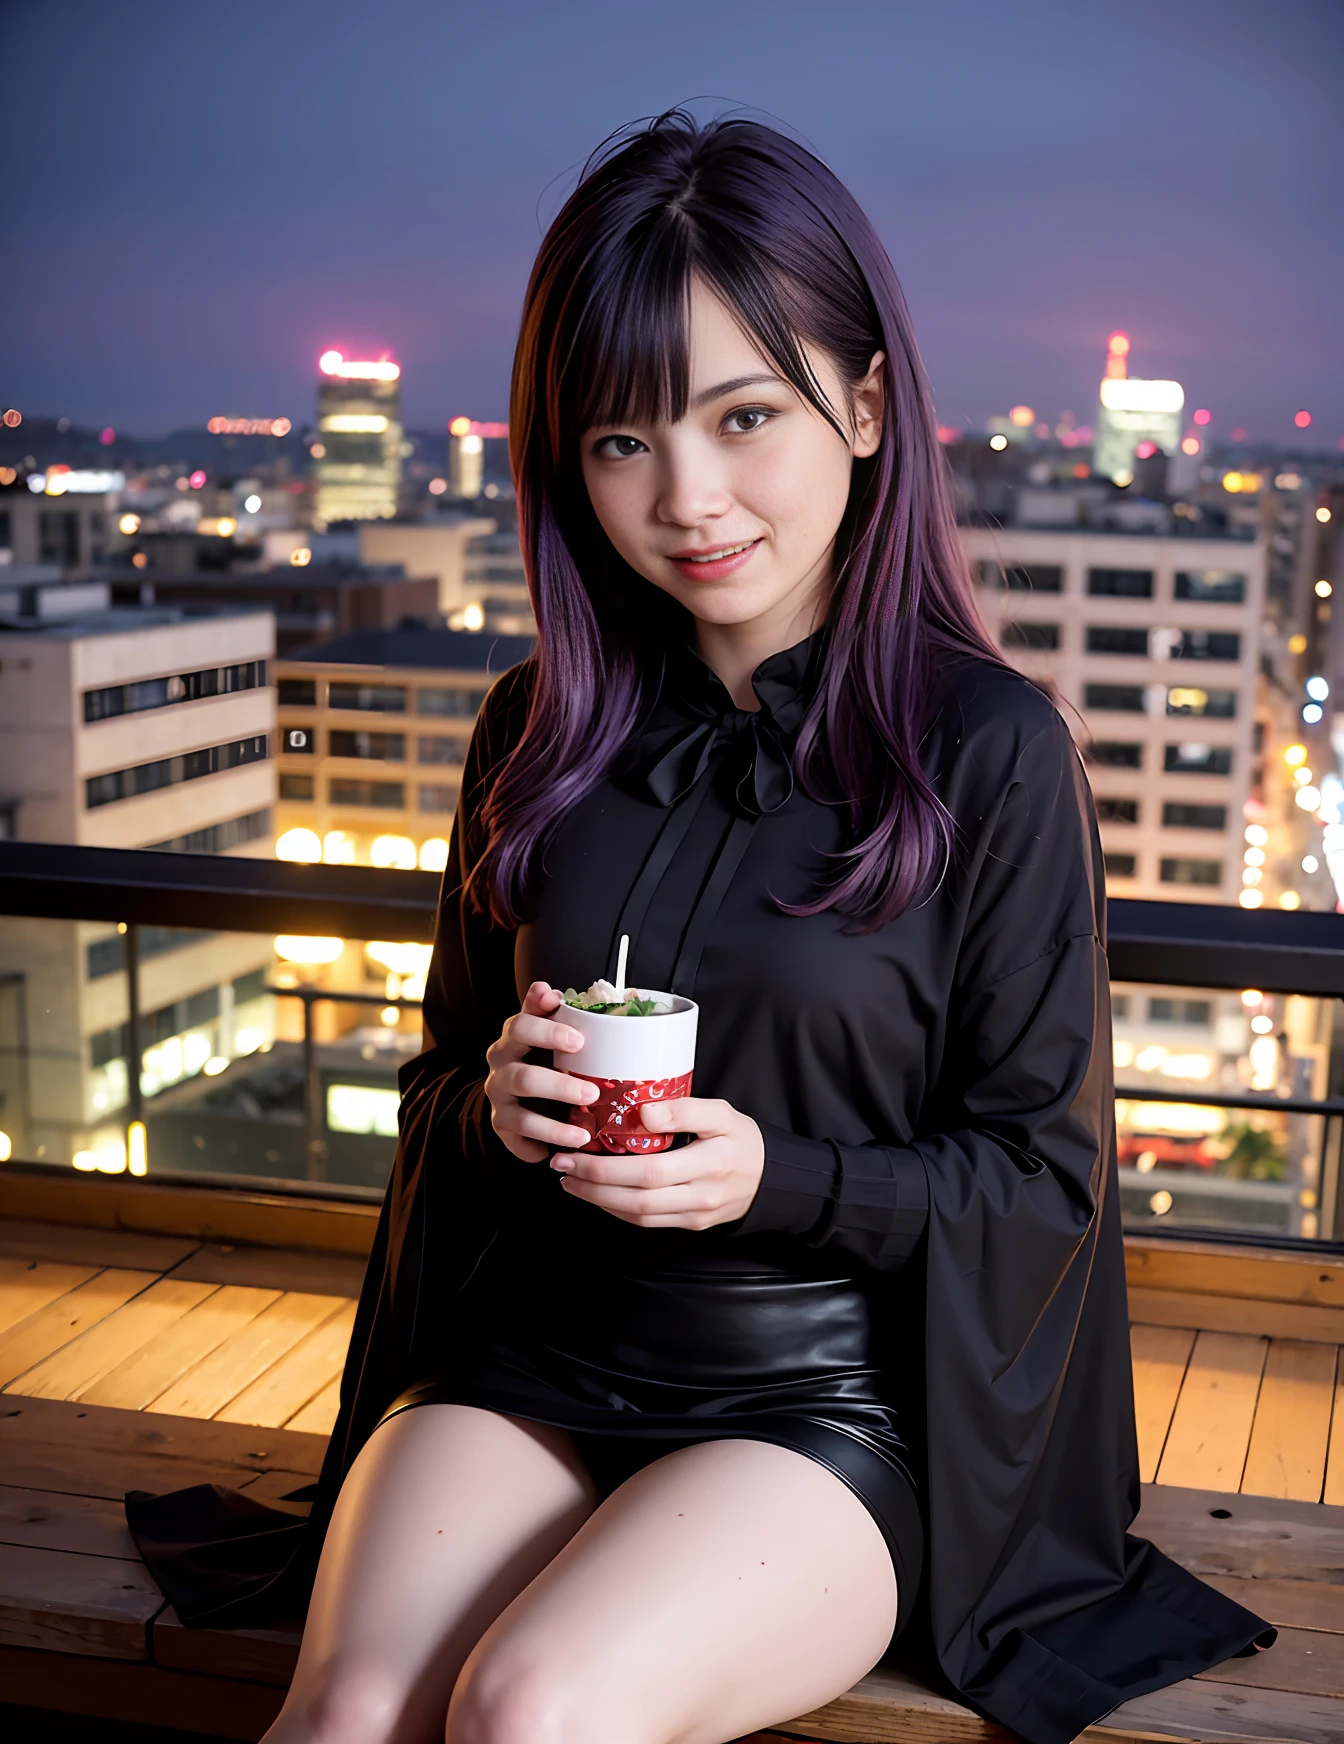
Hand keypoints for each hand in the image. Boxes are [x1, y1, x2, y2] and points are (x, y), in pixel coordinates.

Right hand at [484, 981, 597, 1161]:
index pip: (521, 1027)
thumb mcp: (543, 1027)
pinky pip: (520, 1142)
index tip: (578, 1041)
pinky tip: (564, 1153)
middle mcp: (500, 1068)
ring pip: (522, 1117)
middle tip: (593, 1093)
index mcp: (512, 1038)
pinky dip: (541, 1148)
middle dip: (559, 1087)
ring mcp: (499, 1100)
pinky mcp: (502, 1128)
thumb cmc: (540, 1051)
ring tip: (584, 1134)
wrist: (513, 1087)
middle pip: (524, 1078)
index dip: (548, 1033)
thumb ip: (547, 1010)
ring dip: (555, 1128)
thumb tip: (549, 990)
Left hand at [549, 1097, 764, 1229]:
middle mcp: (700, 1195)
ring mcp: (694, 1215)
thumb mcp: (722, 1113)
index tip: (576, 1152)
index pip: (650, 1171)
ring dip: (599, 1200)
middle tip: (561, 1167)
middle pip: (637, 1199)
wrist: (770, 1178)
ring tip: (571, 1181)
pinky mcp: (689, 1224)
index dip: (606, 1168)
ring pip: (638, 1216)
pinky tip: (598, 1194)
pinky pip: (647, 1222)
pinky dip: (617, 1209)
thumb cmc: (741, 1139)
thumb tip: (643, 1113)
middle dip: (592, 1185)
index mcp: (710, 1163)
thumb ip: (684, 1110)